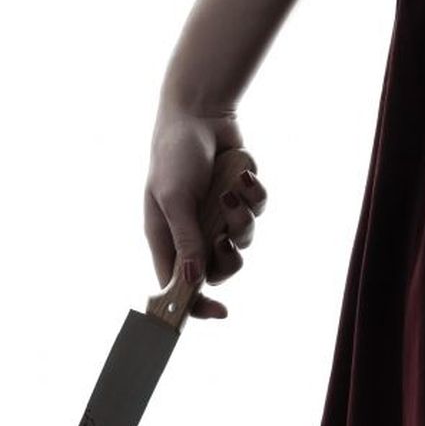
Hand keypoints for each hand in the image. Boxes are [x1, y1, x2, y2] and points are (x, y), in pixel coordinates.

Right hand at [143, 106, 267, 320]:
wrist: (201, 113)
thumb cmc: (175, 155)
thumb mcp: (175, 198)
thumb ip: (186, 239)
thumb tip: (193, 281)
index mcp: (167, 237)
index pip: (178, 286)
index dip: (197, 304)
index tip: (220, 312)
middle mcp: (193, 231)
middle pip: (219, 271)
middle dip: (229, 257)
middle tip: (224, 238)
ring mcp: (219, 215)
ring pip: (243, 241)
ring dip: (242, 219)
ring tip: (231, 192)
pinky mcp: (241, 197)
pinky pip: (258, 212)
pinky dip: (253, 195)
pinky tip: (242, 174)